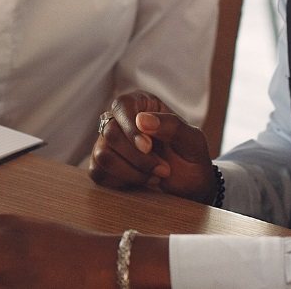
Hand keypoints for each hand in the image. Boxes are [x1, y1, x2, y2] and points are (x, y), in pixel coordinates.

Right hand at [88, 90, 216, 202]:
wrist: (190, 186)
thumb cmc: (191, 157)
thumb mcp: (192, 140)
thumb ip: (172, 125)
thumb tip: (141, 119)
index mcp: (141, 104)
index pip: (122, 106)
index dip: (131, 129)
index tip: (148, 147)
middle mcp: (120, 120)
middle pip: (110, 133)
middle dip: (138, 157)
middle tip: (163, 168)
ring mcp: (108, 143)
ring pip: (102, 155)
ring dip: (131, 172)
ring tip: (154, 176)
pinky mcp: (102, 165)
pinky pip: (98, 172)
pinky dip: (121, 182)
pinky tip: (140, 181)